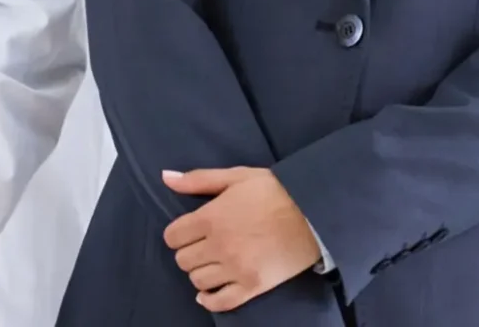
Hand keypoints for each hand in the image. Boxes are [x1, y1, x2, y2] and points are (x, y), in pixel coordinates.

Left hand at [162, 166, 320, 312]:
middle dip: (189, 251)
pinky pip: (220, 302)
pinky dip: (210, 299)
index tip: (190, 231)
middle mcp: (219, 246)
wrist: (313, 212)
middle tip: (204, 244)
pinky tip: (210, 291)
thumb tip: (165, 178)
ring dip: (201, 272)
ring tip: (213, 262)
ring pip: (197, 281)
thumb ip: (199, 179)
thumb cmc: (274, 191)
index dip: (178, 233)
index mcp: (212, 217)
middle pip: (183, 260)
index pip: (173, 237)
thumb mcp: (237, 176)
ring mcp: (236, 269)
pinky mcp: (252, 286)